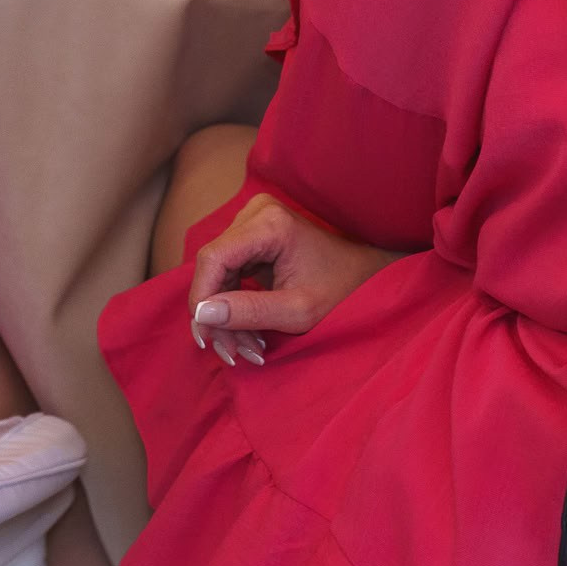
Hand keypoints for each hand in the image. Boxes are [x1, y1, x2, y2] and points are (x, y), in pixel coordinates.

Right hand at [185, 192, 396, 368]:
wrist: (365, 274)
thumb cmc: (340, 290)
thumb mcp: (298, 311)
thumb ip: (250, 312)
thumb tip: (202, 314)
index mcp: (269, 223)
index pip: (213, 258)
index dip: (202, 298)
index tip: (207, 337)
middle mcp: (255, 213)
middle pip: (213, 266)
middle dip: (217, 314)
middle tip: (233, 352)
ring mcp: (252, 221)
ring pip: (217, 273)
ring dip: (225, 314)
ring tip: (246, 347)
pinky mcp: (252, 235)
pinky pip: (228, 273)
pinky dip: (234, 304)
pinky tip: (248, 331)